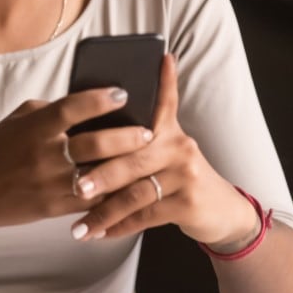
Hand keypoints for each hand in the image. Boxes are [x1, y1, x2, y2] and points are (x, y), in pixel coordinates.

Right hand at [0, 85, 153, 254]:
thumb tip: (86, 102)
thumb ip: (50, 111)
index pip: (73, 107)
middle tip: (149, 131)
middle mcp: (44, 154)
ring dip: (126, 167)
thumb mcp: (17, 121)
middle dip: (127, 136)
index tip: (123, 93)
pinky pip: (91, 200)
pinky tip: (130, 186)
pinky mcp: (54, 208)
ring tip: (146, 158)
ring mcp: (50, 183)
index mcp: (35, 127)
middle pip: (95, 143)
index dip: (100, 99)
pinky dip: (112, 193)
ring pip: (99, 175)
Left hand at [65, 54, 259, 248]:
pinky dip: (120, 227)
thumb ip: (136, 138)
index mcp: (169, 129)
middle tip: (74, 186)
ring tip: (79, 226)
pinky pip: (146, 216)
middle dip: (100, 174)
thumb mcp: (165, 151)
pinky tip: (100, 234)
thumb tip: (92, 125)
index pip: (163, 100)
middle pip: (132, 157)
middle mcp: (179, 146)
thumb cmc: (177, 177)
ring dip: (104, 211)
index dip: (162, 79)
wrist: (219, 209)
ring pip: (136, 192)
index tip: (159, 58)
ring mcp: (186, 174)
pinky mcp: (188, 202)